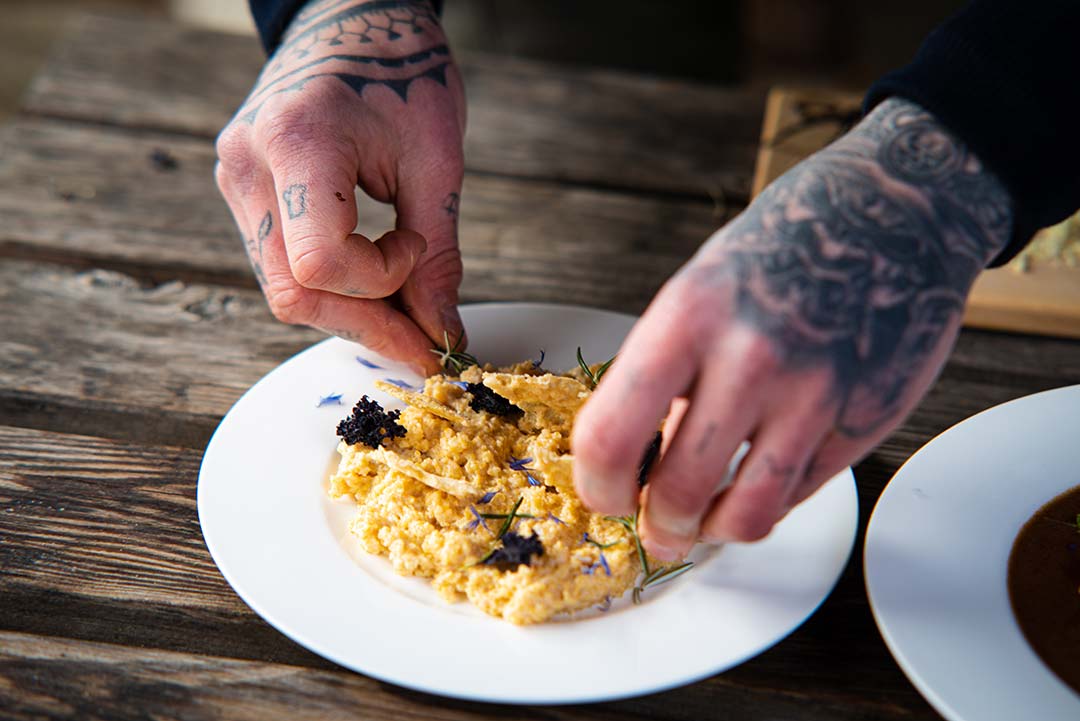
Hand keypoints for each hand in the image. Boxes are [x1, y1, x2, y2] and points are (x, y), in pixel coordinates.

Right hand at [215, 0, 464, 372]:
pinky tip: (373, 278)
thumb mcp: (437, 160)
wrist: (356, 21)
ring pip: (283, 289)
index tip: (418, 248)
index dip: (380, 280)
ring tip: (404, 306)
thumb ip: (437, 254)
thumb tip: (440, 333)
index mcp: (296, 143)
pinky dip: (332, 287)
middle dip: (366, 325)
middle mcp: (248, 167)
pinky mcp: (243, 191)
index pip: (320, 263)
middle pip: (293, 292)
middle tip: (423, 341)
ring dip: (349, 311)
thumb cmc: (404, 73)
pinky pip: (281, 265)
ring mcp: (236, 180)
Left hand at [572, 97, 1012, 559]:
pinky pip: (800, 494)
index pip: (611, 437)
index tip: (605, 495)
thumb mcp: (697, 290)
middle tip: (657, 530)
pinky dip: (769, 503)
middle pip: (677, 493)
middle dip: (657, 530)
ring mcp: (814, 394)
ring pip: (746, 516)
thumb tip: (638, 458)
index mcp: (687, 318)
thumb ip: (665, 373)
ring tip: (703, 526)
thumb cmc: (781, 249)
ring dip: (712, 534)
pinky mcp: (866, 419)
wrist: (892, 210)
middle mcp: (749, 359)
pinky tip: (758, 483)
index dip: (597, 487)